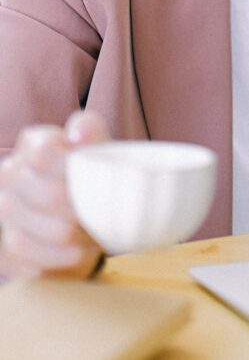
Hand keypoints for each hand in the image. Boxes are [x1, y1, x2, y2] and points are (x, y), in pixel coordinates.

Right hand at [0, 110, 108, 278]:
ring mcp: (5, 209)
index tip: (93, 180)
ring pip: (33, 230)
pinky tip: (72, 251)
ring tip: (88, 235)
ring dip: (70, 238)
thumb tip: (80, 134)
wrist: (86, 216)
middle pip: (46, 196)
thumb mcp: (97, 148)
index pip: (44, 153)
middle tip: (97, 213)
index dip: (72, 170)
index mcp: (33, 144)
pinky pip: (26, 257)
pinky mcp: (5, 246)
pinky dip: (56, 258)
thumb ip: (90, 132)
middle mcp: (11, 173)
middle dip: (78, 209)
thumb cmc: (91, 176)